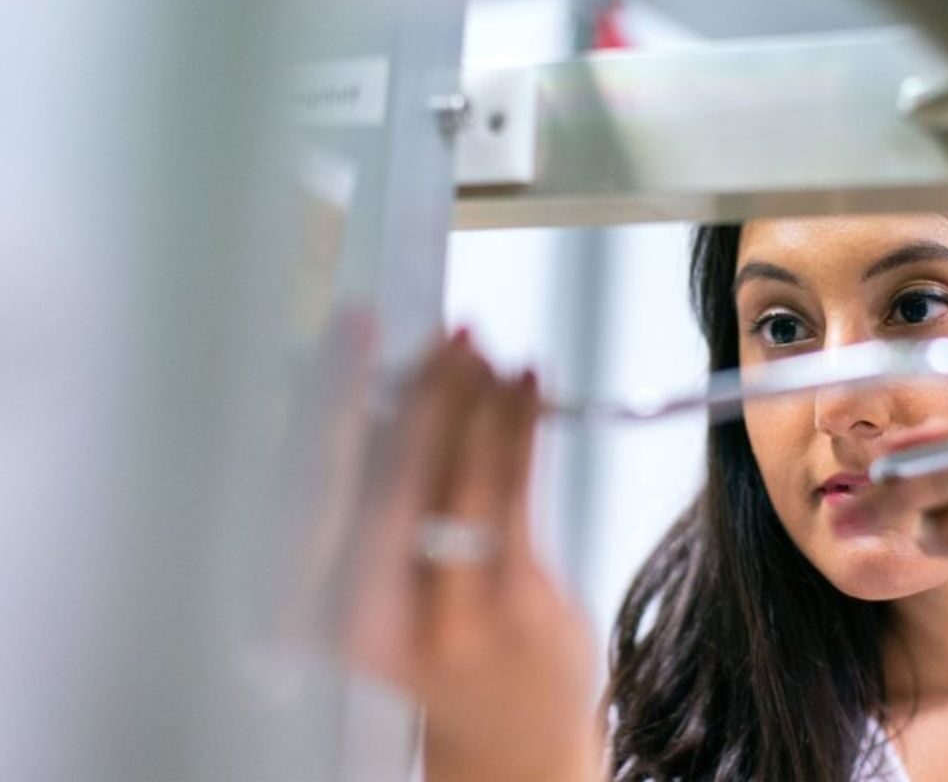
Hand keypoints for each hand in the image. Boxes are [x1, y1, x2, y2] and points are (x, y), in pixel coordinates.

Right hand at [343, 331, 600, 781]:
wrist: (507, 726)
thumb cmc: (437, 628)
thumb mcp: (378, 574)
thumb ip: (370, 488)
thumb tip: (368, 380)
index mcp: (315, 601)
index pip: (311, 482)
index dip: (329, 397)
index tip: (349, 332)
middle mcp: (367, 613)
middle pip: (379, 479)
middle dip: (407, 391)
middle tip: (430, 331)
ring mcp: (444, 614)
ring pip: (452, 479)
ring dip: (469, 398)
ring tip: (478, 346)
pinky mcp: (512, 605)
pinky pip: (513, 493)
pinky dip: (519, 425)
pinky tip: (526, 382)